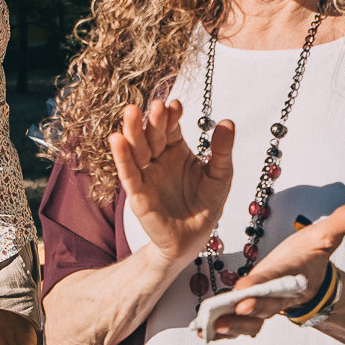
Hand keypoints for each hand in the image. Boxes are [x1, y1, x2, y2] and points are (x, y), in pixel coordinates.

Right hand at [108, 98, 232, 265]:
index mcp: (176, 149)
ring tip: (131, 112)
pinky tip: (117, 140)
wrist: (193, 239)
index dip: (171, 116)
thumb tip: (228, 122)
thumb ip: (222, 151)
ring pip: (136, 149)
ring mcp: (145, 174)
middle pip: (152, 134)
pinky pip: (128, 173)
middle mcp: (157, 158)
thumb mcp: (220, 176)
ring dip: (132, 131)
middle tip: (156, 105)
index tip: (174, 105)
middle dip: (153, 120)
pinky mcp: (137, 193)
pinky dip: (122, 157)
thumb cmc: (206, 205)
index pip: (171, 127)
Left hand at [209, 204, 344, 337]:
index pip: (277, 280)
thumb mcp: (326, 234)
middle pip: (264, 305)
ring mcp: (267, 306)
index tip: (245, 291)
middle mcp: (280, 294)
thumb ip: (341, 223)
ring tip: (210, 327)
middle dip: (248, 309)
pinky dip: (224, 330)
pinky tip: (203, 332)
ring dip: (232, 326)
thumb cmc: (312, 253)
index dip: (262, 287)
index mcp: (294, 275)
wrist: (309, 276)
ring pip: (250, 321)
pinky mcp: (255, 311)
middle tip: (230, 311)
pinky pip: (240, 325)